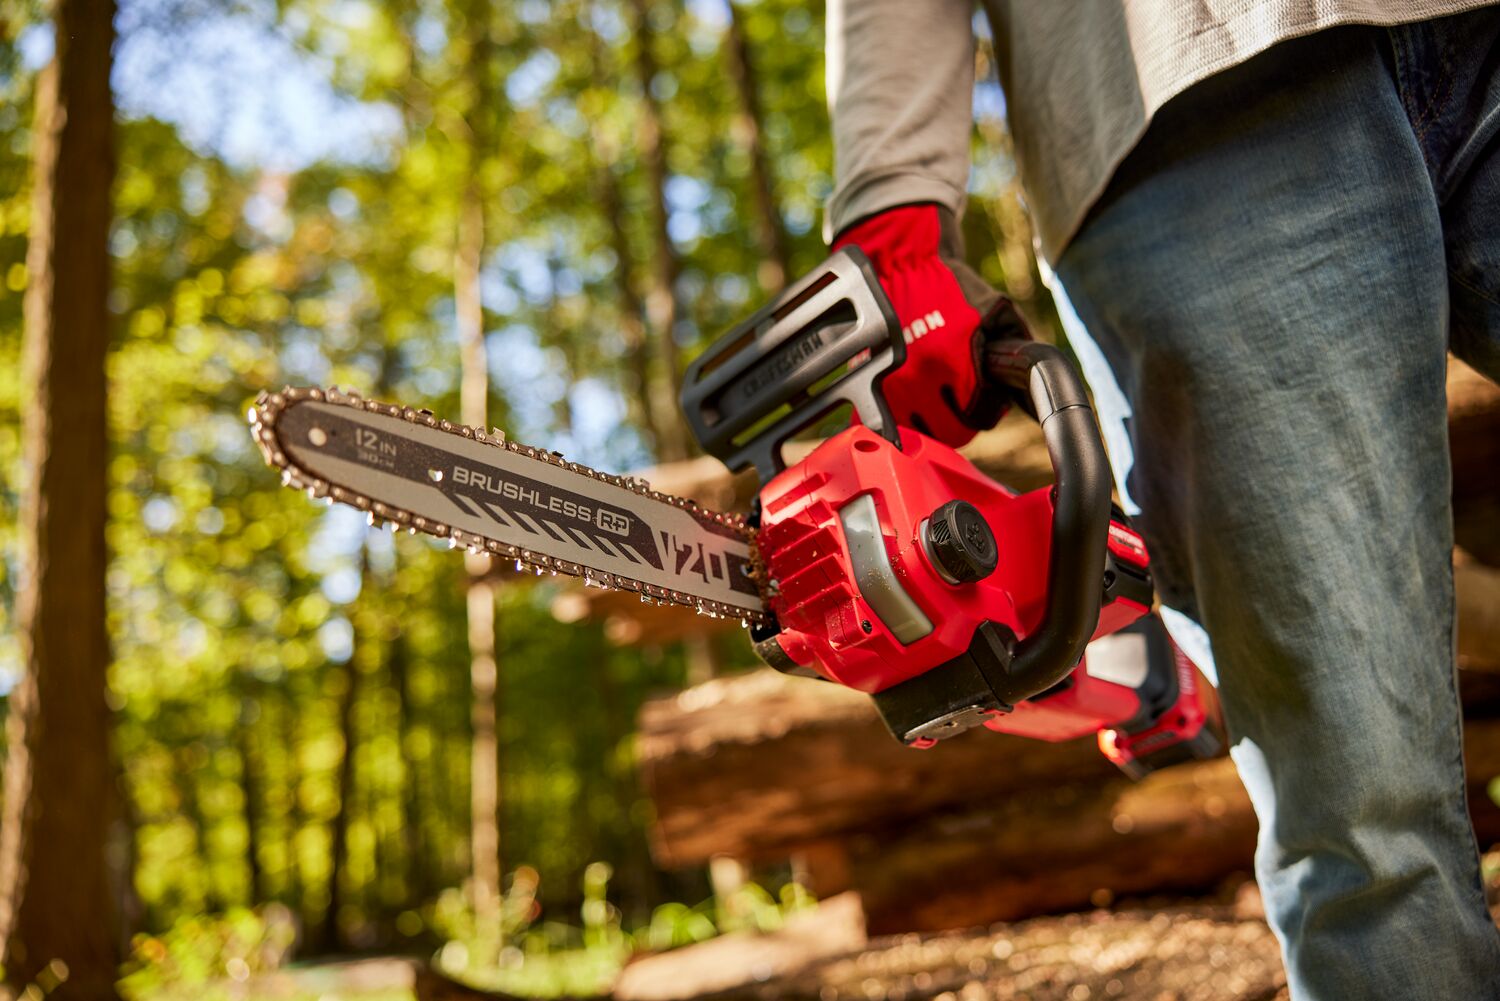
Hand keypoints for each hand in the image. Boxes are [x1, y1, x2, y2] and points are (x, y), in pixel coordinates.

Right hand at [833, 203, 1028, 446]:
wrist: (900, 263)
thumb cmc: (949, 284)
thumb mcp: (996, 309)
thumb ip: (1014, 344)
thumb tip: (1024, 380)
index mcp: (954, 364)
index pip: (977, 417)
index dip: (987, 413)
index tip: (986, 404)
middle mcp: (920, 379)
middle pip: (950, 432)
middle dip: (962, 422)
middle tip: (964, 409)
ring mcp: (889, 382)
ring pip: (918, 430)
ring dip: (931, 423)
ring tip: (938, 408)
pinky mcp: (866, 380)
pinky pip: (885, 419)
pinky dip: (899, 418)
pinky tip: (911, 404)